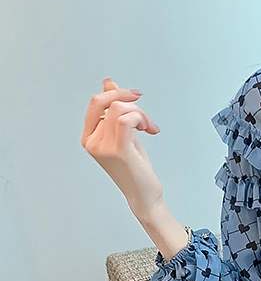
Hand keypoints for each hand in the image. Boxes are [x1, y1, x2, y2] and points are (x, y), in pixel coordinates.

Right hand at [81, 77, 164, 219]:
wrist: (144, 196)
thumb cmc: (136, 170)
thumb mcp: (124, 135)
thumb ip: (115, 111)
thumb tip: (108, 84)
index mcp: (90, 137)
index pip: (96, 103)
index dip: (116, 94)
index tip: (135, 96)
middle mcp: (93, 141)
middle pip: (106, 102)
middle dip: (130, 101)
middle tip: (145, 113)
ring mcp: (104, 146)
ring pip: (119, 109)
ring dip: (141, 114)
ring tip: (149, 127)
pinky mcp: (118, 150)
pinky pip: (127, 119)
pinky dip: (141, 119)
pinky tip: (149, 130)